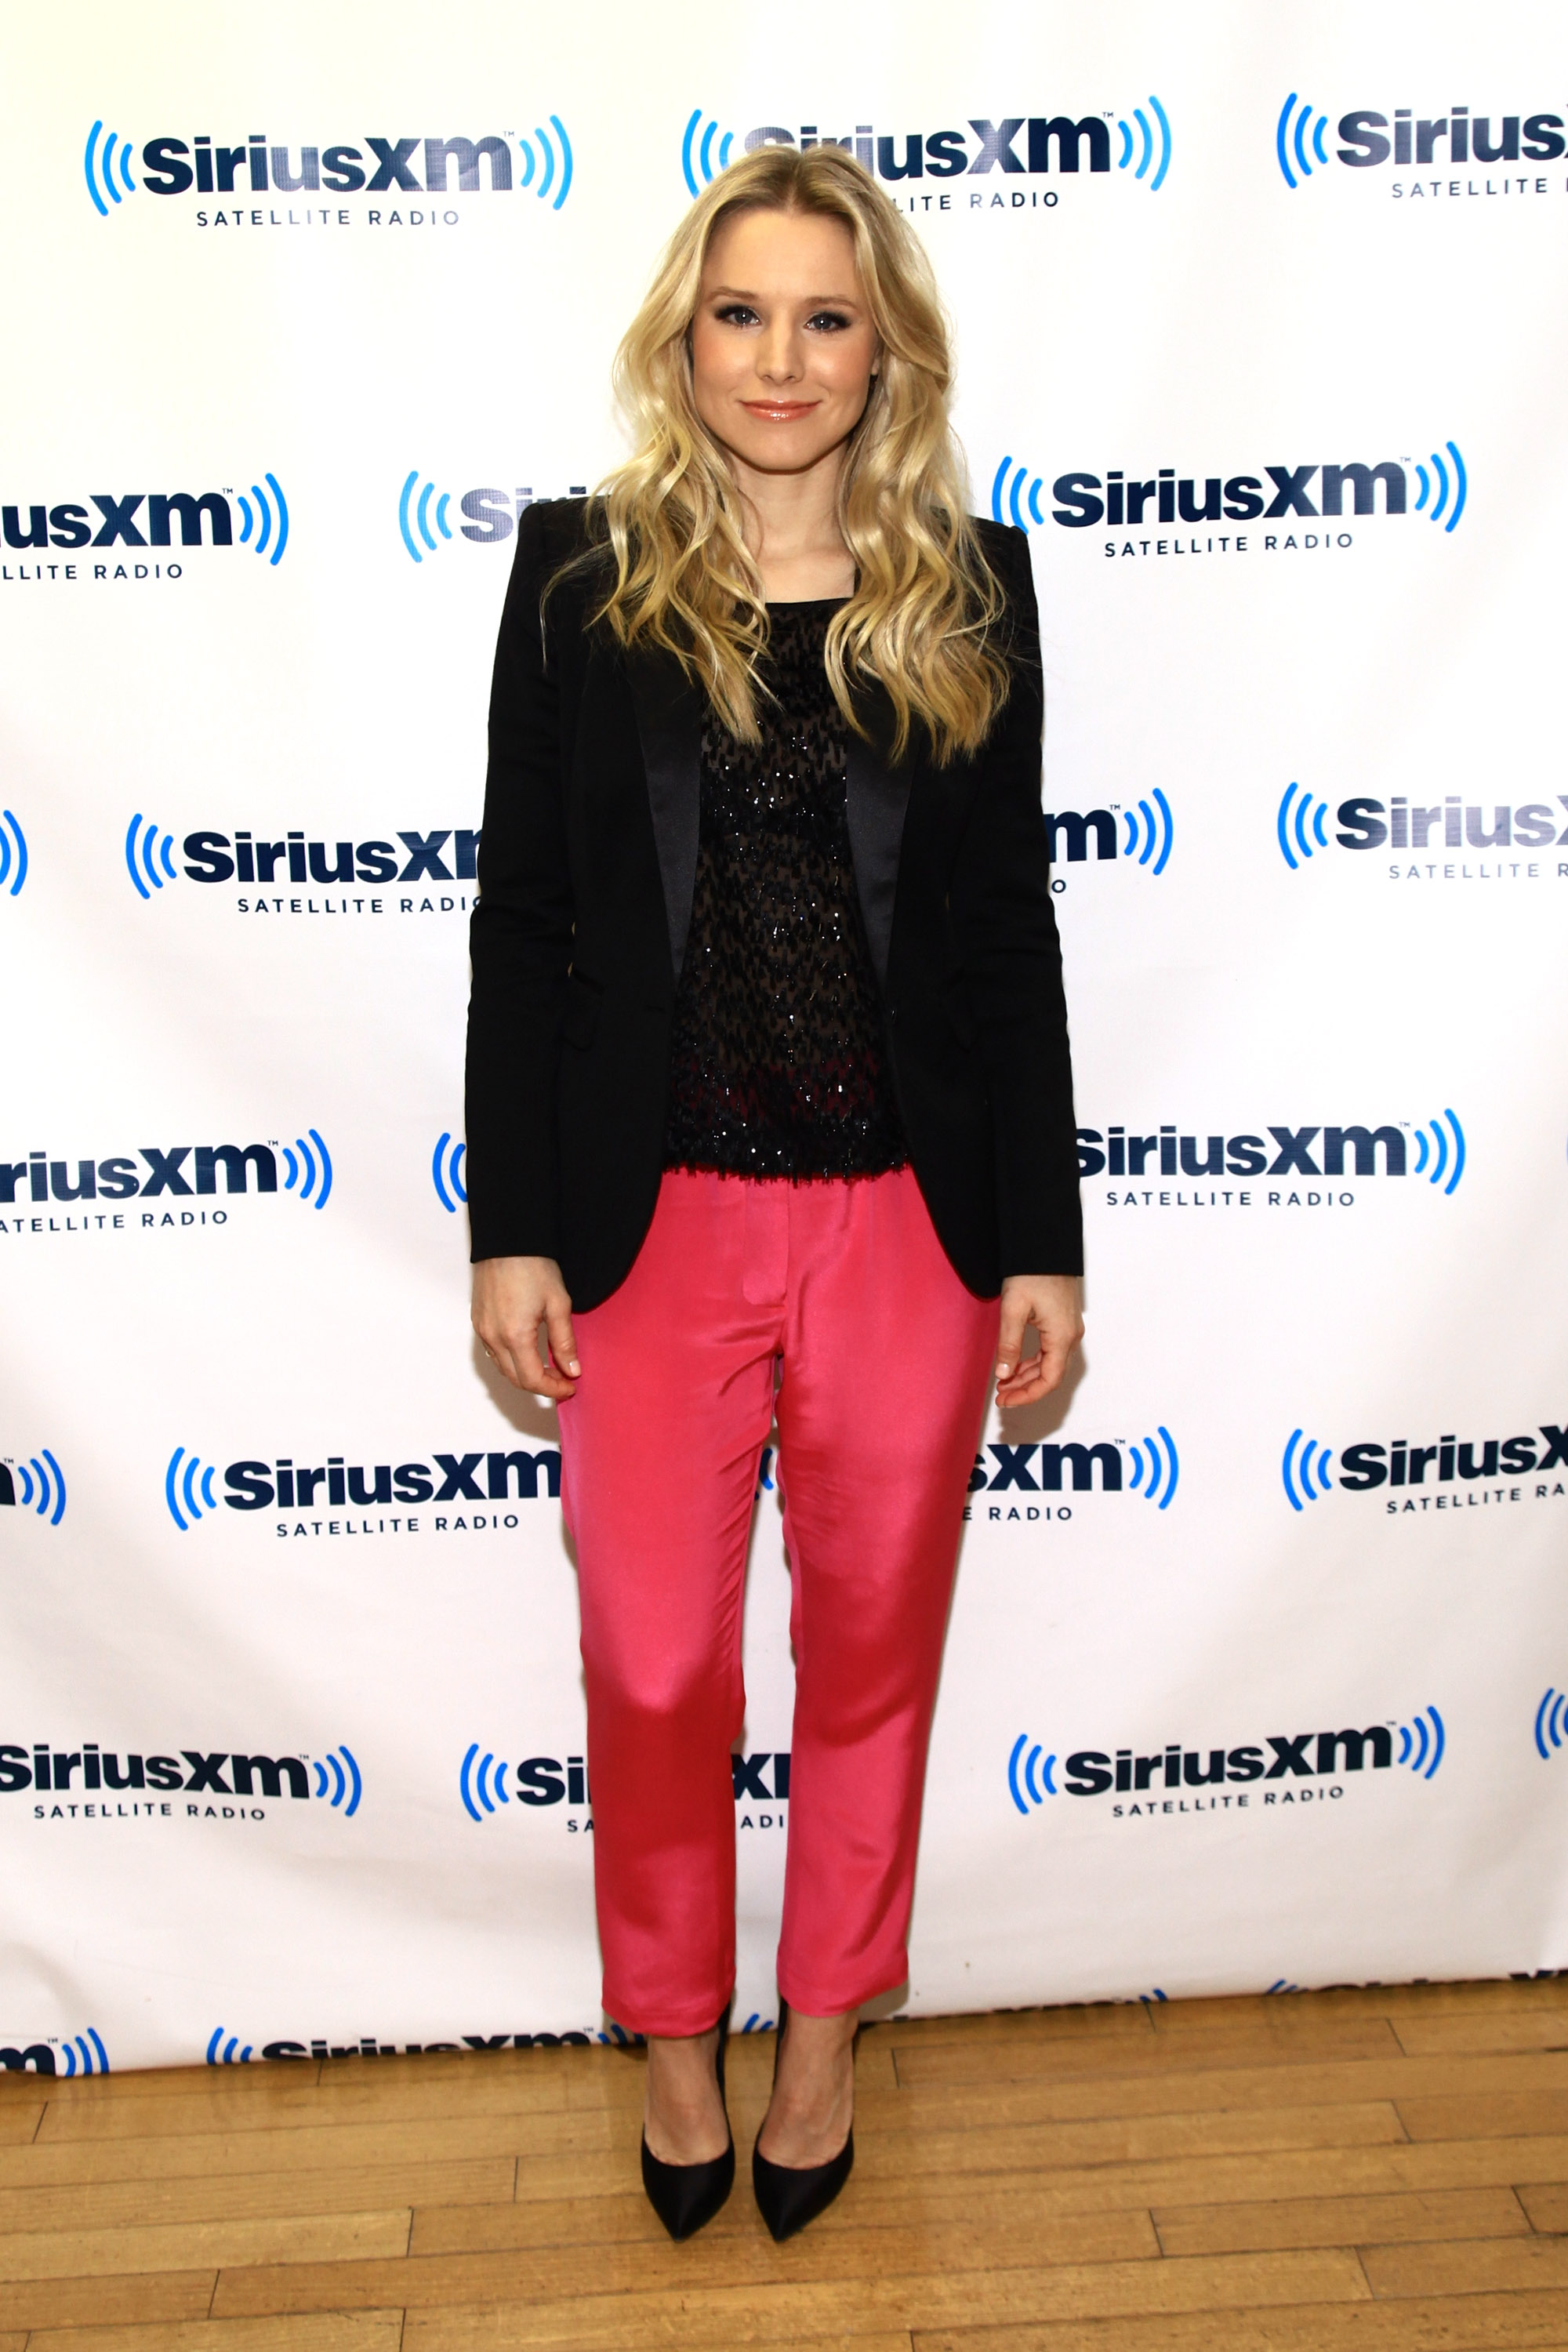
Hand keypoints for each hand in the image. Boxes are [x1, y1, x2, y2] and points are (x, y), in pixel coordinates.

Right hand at [471, 1256, 578, 1398]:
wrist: (507, 1241)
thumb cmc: (533, 1266)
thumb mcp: (558, 1304)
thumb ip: (565, 1341)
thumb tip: (572, 1369)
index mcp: (515, 1335)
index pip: (533, 1379)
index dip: (554, 1389)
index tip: (570, 1386)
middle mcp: (493, 1337)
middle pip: (515, 1379)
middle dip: (541, 1385)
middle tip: (563, 1379)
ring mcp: (482, 1330)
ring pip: (503, 1368)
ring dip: (525, 1374)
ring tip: (549, 1367)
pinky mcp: (478, 1322)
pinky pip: (493, 1353)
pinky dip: (511, 1361)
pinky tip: (528, 1352)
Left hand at [995, 1274, 1082, 1410]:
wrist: (1044, 1246)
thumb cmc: (1031, 1273)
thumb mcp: (1013, 1309)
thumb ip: (1009, 1344)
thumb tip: (1004, 1375)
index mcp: (1062, 1336)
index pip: (1049, 1380)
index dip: (1028, 1395)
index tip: (1006, 1401)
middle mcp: (1070, 1336)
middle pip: (1051, 1376)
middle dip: (1025, 1389)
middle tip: (1000, 1397)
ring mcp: (1069, 1330)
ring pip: (1050, 1365)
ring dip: (1028, 1377)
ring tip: (1003, 1383)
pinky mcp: (1063, 1323)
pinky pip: (1050, 1352)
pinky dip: (1033, 1363)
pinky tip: (1015, 1366)